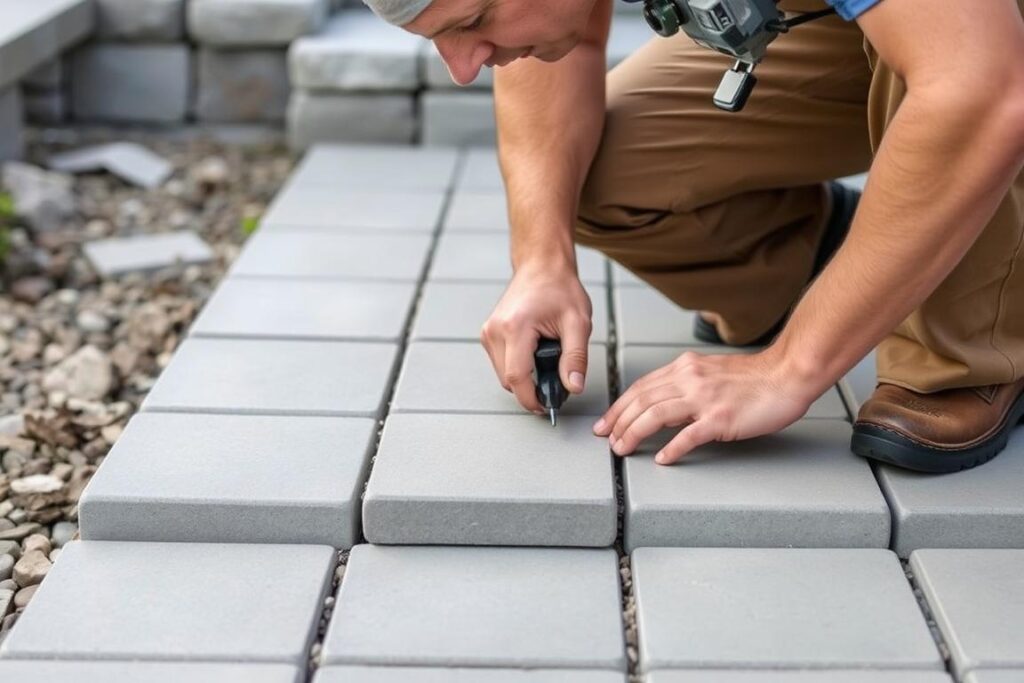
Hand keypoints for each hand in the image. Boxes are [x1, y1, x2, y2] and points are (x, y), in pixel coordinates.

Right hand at [481, 262, 592, 412]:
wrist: (541, 266)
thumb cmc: (559, 288)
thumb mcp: (578, 323)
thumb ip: (576, 358)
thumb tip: (574, 387)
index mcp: (515, 327)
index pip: (517, 378)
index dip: (531, 398)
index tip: (547, 405)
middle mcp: (495, 331)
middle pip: (509, 380)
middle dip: (532, 387)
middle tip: (557, 377)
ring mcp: (488, 332)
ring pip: (504, 374)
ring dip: (525, 376)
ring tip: (547, 357)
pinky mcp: (488, 334)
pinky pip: (502, 363)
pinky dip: (519, 366)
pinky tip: (535, 352)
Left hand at [594, 349, 815, 464]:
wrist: (788, 374)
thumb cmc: (755, 378)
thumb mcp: (711, 372)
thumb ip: (685, 385)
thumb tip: (661, 406)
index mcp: (686, 368)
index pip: (641, 387)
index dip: (619, 406)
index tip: (607, 422)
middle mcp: (690, 379)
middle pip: (642, 400)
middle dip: (618, 422)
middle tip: (607, 439)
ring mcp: (705, 399)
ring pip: (655, 415)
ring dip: (634, 433)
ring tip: (623, 449)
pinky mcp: (721, 418)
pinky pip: (688, 436)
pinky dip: (671, 448)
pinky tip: (662, 459)